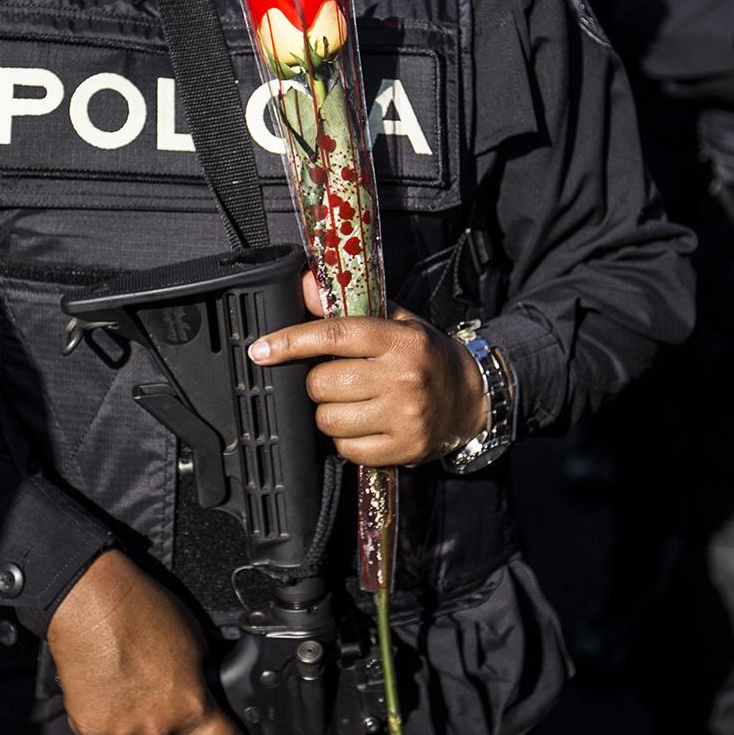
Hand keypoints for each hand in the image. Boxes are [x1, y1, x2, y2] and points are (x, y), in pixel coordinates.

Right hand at [47, 549, 274, 734]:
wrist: (91, 602)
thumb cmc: (143, 610)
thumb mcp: (195, 639)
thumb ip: (200, 674)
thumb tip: (198, 686)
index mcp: (193, 704)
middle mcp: (160, 726)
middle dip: (163, 724)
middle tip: (151, 689)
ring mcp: (123, 733)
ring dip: (132, 726)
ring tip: (124, 684)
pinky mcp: (90, 728)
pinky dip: (102, 717)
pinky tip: (103, 685)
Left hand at [248, 272, 489, 466]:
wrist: (471, 397)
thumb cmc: (425, 355)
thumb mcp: (395, 320)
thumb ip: (348, 304)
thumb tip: (306, 285)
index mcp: (399, 339)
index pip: (333, 335)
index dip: (290, 342)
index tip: (261, 349)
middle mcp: (403, 377)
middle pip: (323, 383)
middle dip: (317, 383)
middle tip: (337, 379)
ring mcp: (404, 416)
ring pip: (328, 420)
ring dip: (329, 413)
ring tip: (352, 404)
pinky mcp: (403, 448)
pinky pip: (346, 449)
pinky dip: (345, 440)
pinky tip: (364, 425)